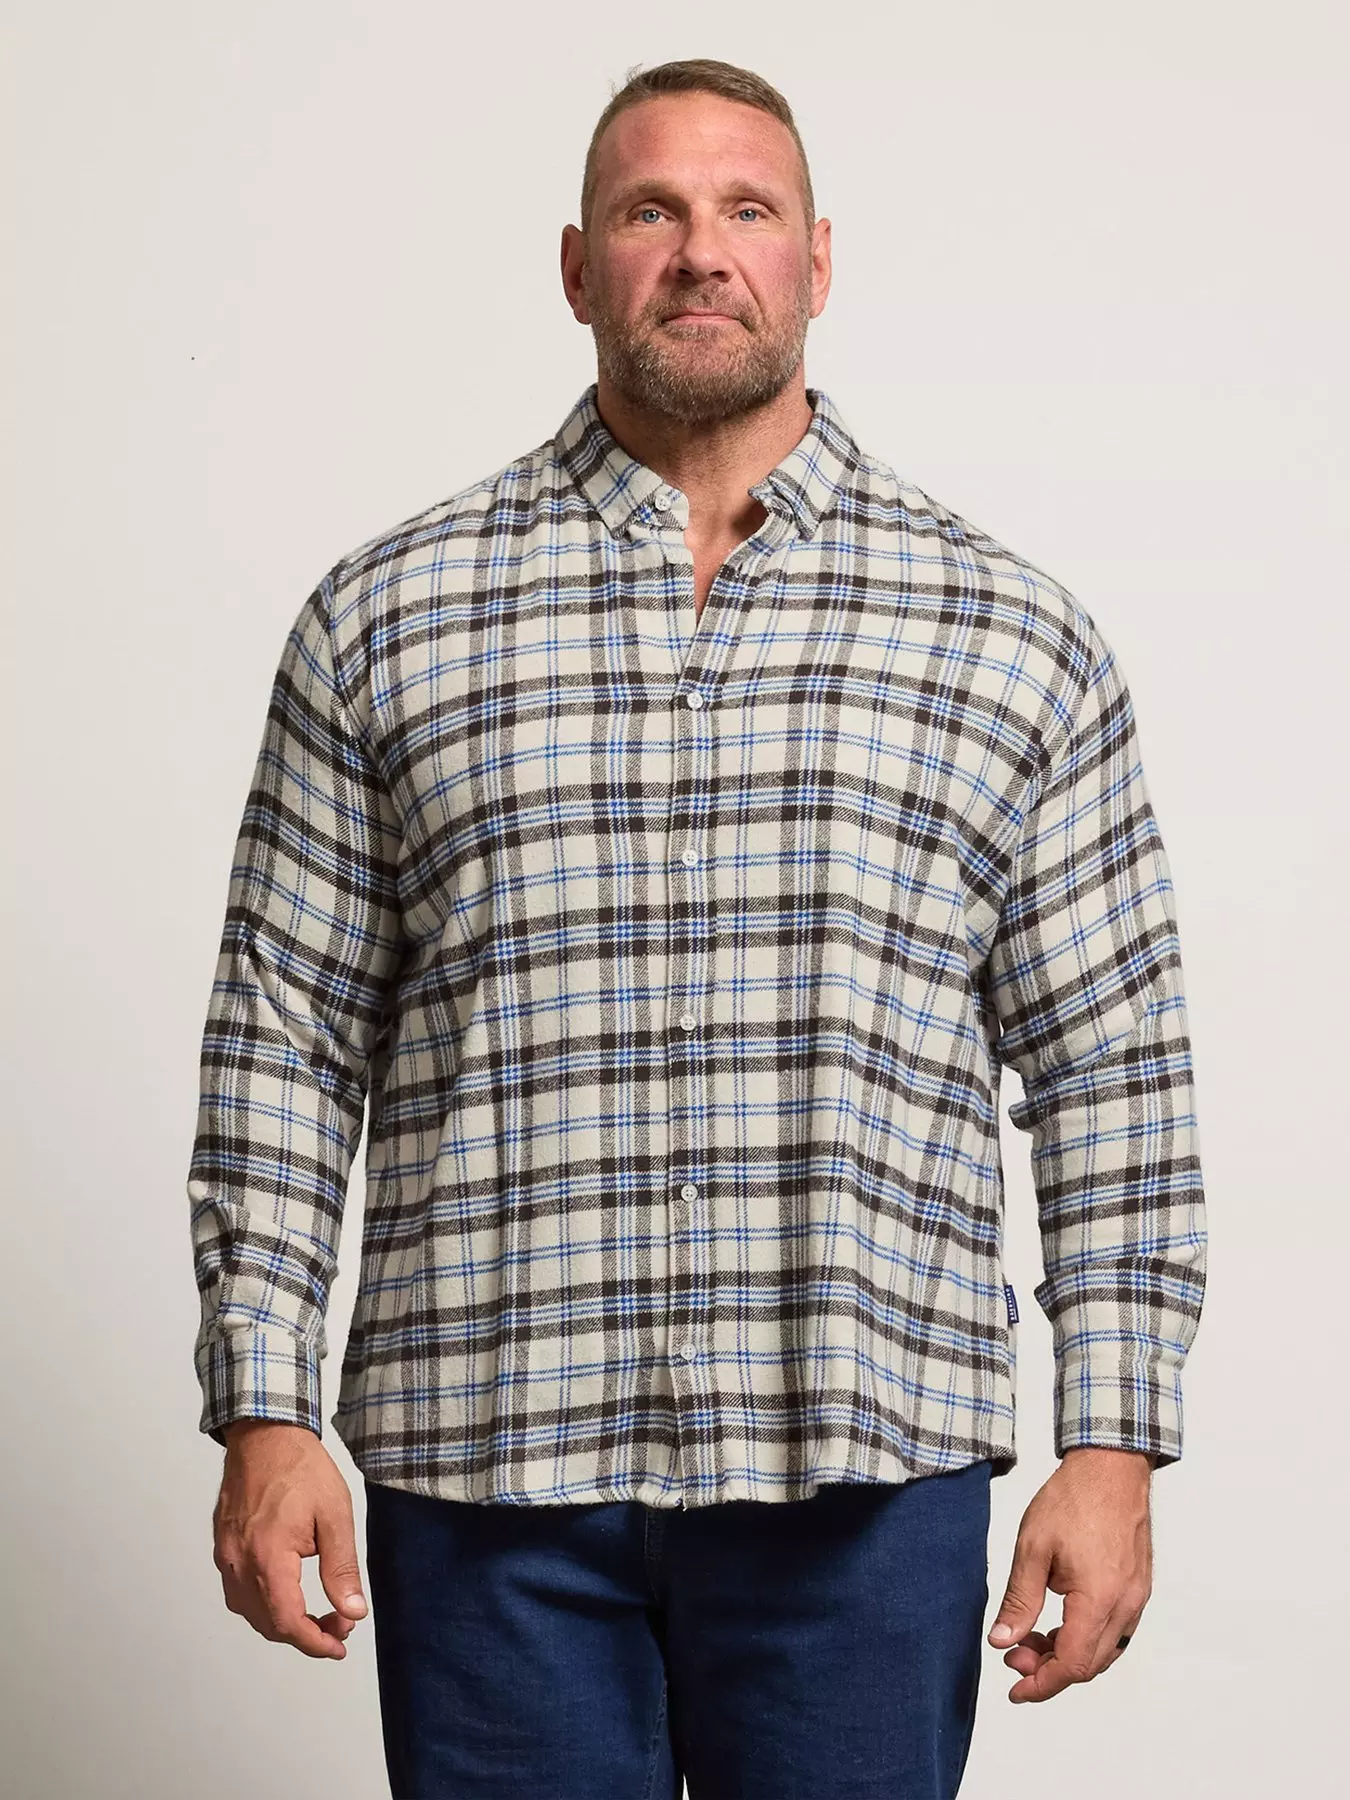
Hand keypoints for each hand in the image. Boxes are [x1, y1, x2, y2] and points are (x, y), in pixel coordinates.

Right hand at [212, 1419, 367, 1659]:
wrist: (265, 1436)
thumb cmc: (299, 1467)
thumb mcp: (335, 1514)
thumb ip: (342, 1568)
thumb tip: (352, 1610)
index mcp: (268, 1556)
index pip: (287, 1622)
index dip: (314, 1642)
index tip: (337, 1645)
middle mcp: (239, 1562)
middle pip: (269, 1623)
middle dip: (305, 1633)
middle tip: (339, 1622)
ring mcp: (226, 1556)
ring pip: (251, 1612)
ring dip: (283, 1622)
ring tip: (317, 1611)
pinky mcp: (223, 1548)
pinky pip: (239, 1593)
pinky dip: (264, 1604)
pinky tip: (288, 1593)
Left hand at [986, 1446, 1152, 1702]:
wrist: (1111, 1467)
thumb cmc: (1073, 1499)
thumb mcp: (1032, 1548)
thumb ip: (1020, 1600)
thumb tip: (1002, 1641)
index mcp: (1099, 1599)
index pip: (1072, 1664)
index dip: (1041, 1684)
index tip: (1015, 1689)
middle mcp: (1126, 1606)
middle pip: (1090, 1665)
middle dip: (1049, 1669)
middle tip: (1015, 1655)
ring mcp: (1137, 1598)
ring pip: (1104, 1651)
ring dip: (1068, 1654)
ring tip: (1032, 1636)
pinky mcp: (1138, 1587)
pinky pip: (1115, 1631)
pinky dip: (1087, 1637)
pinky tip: (1061, 1622)